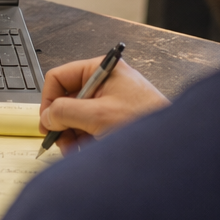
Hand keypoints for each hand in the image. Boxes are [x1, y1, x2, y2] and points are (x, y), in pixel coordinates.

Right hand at [38, 57, 169, 154]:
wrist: (173, 143)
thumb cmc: (146, 120)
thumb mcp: (98, 115)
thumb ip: (65, 112)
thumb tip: (47, 115)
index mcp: (100, 70)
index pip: (59, 77)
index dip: (48, 100)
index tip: (47, 122)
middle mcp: (104, 82)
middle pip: (66, 99)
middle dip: (62, 122)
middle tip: (61, 140)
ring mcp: (110, 100)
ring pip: (76, 115)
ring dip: (72, 134)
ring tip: (77, 149)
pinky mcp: (114, 117)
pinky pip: (89, 126)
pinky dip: (84, 138)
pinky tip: (89, 149)